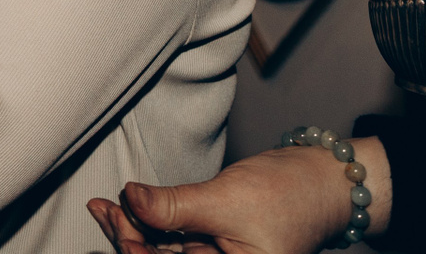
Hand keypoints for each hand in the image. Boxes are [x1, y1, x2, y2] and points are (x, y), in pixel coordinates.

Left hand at [86, 139, 389, 253]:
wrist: (323, 178)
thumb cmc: (290, 194)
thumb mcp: (227, 200)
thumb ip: (176, 207)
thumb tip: (129, 198)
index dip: (137, 249)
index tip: (113, 222)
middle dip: (130, 237)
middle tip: (104, 209)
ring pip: (163, 249)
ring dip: (132, 227)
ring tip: (103, 205)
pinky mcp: (212, 239)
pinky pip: (173, 235)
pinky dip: (148, 218)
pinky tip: (121, 204)